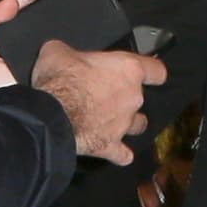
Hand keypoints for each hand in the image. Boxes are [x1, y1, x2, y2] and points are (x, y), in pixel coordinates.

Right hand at [31, 40, 167, 165]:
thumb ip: (69, 52)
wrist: (49, 115)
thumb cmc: (59, 79)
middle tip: (104, 94)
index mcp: (128, 70)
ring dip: (129, 123)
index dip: (153, 71)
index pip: (157, 70)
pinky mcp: (110, 146)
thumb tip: (61, 54)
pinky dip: (119, 154)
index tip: (148, 72)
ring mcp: (124, 124)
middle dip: (126, 96)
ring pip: (138, 125)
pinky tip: (113, 152)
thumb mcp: (58, 52)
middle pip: (142, 98)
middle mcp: (133, 97)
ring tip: (113, 121)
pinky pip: (123, 154)